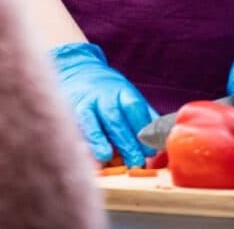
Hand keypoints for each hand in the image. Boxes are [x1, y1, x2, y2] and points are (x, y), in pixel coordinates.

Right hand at [49, 42, 157, 165]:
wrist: (77, 72)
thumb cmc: (109, 93)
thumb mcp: (128, 96)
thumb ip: (145, 117)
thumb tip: (163, 141)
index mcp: (122, 92)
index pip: (134, 106)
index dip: (143, 127)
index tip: (151, 148)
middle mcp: (103, 96)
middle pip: (115, 118)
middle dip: (126, 141)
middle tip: (136, 161)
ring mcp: (86, 104)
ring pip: (92, 121)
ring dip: (99, 140)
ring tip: (106, 156)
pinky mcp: (70, 113)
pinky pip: (76, 127)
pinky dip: (80, 141)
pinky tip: (85, 154)